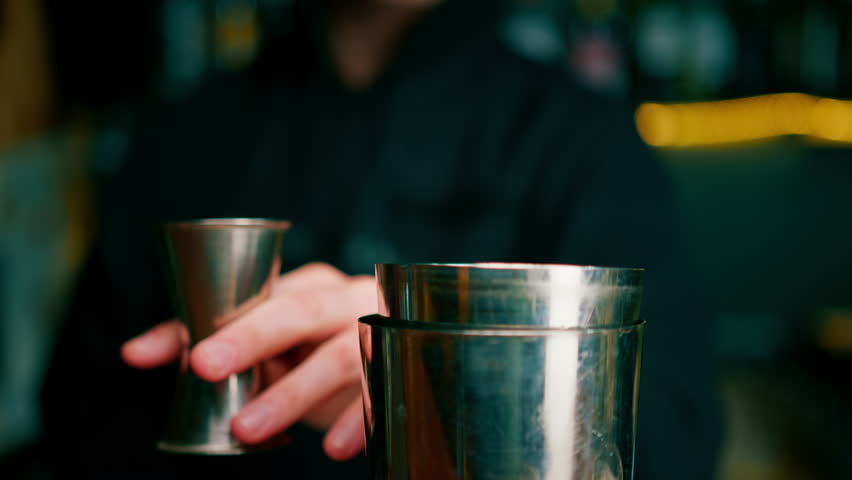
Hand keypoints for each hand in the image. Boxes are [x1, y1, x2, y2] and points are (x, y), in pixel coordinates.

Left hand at [120, 263, 375, 460]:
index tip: (182, 357)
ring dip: (293, 394)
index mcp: (311, 286)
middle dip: (251, 340)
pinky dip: (358, 422)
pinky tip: (332, 449)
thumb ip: (204, 340)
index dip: (223, 323)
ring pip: (340, 356)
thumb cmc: (312, 349)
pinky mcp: (396, 374)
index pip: (263, 297)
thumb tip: (134, 352)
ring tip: (247, 430)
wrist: (388, 360)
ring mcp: (376, 335)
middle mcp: (345, 300)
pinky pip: (380, 395)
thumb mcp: (266, 344)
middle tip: (206, 370)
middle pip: (302, 312)